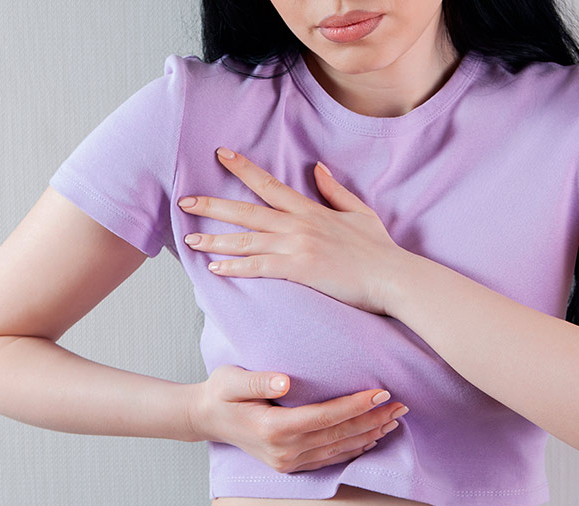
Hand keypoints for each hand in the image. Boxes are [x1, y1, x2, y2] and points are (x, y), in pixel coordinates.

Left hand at [177, 147, 406, 314]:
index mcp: (311, 210)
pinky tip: (215, 268)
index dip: (243, 168)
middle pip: (247, 211)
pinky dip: (236, 267)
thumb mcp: (359, 212)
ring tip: (190, 240)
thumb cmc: (379, 250)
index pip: (269, 184)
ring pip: (247, 240)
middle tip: (185, 201)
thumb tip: (317, 167)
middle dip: (213, 205)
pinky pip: (260, 267)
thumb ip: (334, 190)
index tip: (221, 155)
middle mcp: (299, 225)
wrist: (392, 277)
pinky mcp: (300, 270)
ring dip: (216, 240)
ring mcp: (298, 247)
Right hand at [195, 364, 408, 472]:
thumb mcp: (231, 380)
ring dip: (370, 435)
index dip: (356, 405)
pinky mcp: (291, 465)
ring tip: (395, 418)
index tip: (381, 391)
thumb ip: (257, 380)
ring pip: (339, 449)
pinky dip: (354, 448)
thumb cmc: (220, 393)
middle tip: (401, 404)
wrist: (206, 418)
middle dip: (373, 419)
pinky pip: (330, 459)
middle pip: (339, 435)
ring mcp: (288, 462)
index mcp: (273, 429)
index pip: (325, 416)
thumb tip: (284, 380)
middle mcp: (284, 451)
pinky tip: (371, 438)